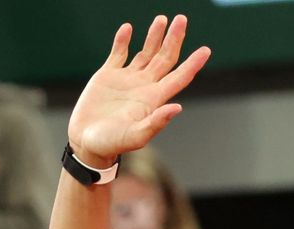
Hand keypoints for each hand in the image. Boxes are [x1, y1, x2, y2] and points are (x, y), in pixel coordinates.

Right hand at [66, 15, 209, 166]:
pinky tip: (128, 28)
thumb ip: (155, 123)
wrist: (86, 143)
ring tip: (162, 19)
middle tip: (181, 19)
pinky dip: (123, 40)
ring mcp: (126, 80)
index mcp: (153, 99)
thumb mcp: (135, 137)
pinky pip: (118, 53)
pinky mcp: (108, 76)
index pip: (179, 77)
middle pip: (165, 59)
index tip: (206, 50)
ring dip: (154, 36)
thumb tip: (177, 108)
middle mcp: (143, 87)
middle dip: (174, 39)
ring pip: (145, 53)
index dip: (193, 64)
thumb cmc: (111, 145)